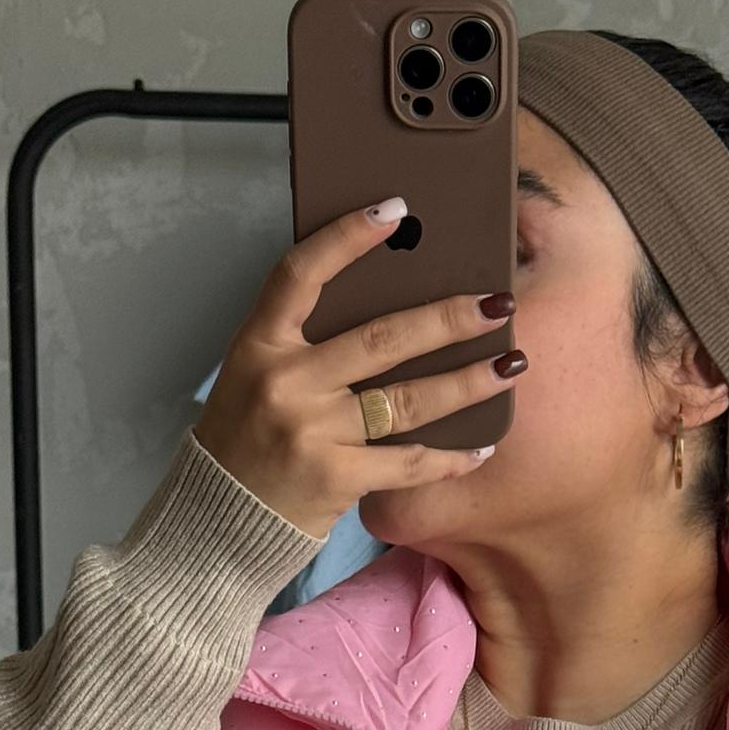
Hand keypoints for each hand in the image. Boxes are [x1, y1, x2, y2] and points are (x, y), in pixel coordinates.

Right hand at [190, 193, 522, 539]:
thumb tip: (388, 299)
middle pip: (380, 338)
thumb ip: (305, 341)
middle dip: (447, 318)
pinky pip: (406, 463)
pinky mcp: (333, 478)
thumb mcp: (257, 374)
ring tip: (510, 364)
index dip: (347, 237)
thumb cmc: (247, 438)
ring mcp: (310, 432)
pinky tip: (481, 447)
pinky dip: (448, 457)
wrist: (218, 519)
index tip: (396, 209)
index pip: (300, 273)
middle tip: (497, 302)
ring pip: (406, 399)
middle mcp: (284, 382)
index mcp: (259, 343)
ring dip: (466, 382)